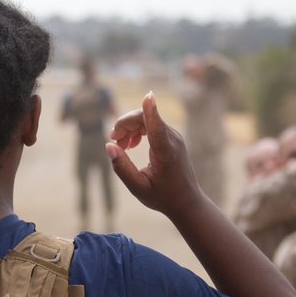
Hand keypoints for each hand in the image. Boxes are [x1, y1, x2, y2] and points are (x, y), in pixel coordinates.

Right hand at [105, 92, 203, 215]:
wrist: (186, 201)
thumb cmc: (162, 196)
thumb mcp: (137, 187)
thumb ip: (122, 168)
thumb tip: (109, 146)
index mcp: (165, 152)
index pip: (157, 126)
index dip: (150, 110)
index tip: (148, 95)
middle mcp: (172, 139)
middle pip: (145, 118)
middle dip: (124, 125)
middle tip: (113, 142)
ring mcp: (173, 136)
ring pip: (147, 119)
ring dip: (129, 128)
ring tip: (120, 146)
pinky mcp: (171, 137)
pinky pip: (152, 125)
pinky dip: (137, 130)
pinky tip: (131, 145)